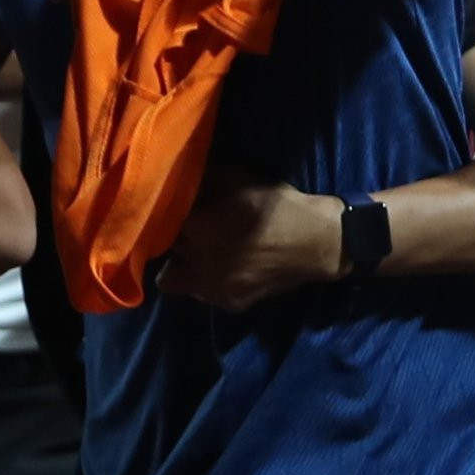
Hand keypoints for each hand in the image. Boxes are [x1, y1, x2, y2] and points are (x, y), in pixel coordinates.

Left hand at [164, 181, 346, 308]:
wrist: (318, 242)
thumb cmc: (277, 204)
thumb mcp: (238, 177)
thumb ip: (203, 176)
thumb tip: (177, 171)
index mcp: (196, 226)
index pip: (156, 220)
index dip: (161, 212)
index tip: (170, 207)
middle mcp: (197, 261)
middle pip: (164, 250)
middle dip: (170, 238)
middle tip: (186, 228)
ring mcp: (212, 288)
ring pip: (172, 278)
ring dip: (180, 264)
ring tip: (197, 252)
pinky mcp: (229, 302)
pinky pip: (201, 294)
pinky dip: (204, 281)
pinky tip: (221, 267)